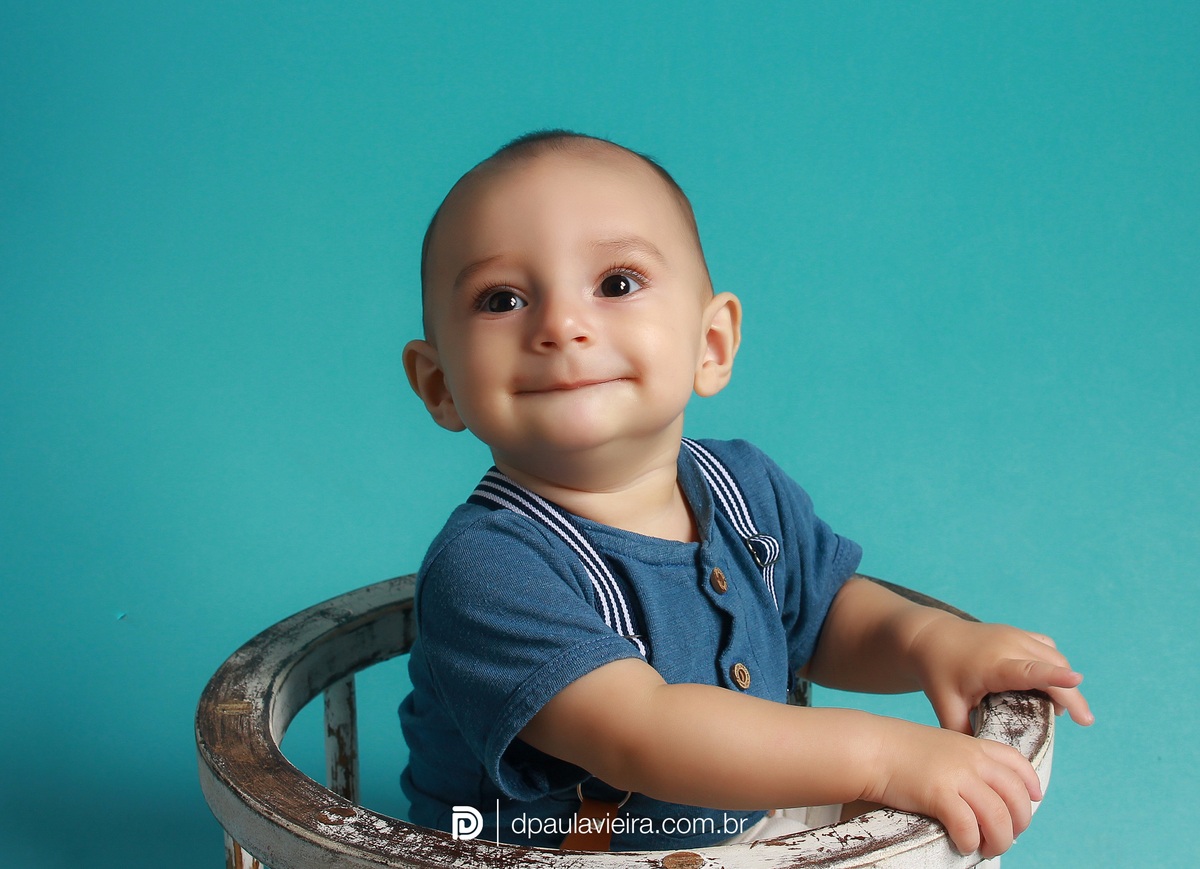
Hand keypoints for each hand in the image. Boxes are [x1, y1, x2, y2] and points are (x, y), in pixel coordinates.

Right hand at [867, 716, 1042, 857]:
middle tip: (1008, 836)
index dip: (1031, 785)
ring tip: (989, 848)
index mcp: (974, 745)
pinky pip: (968, 827)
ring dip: (1000, 840)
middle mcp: (972, 759)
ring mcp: (957, 776)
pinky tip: (963, 844)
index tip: (1034, 800)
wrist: (871, 748)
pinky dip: (970, 841)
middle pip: (1016, 797)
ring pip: (998, 817)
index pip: (1018, 764)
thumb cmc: (900, 750)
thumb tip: (983, 791)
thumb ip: (966, 761)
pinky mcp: (939, 794)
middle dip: (1019, 823)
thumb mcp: (942, 744)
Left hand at [908, 613, 1093, 733]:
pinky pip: (1046, 648)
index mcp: (992, 665)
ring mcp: (1014, 634)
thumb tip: (985, 763)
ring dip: (1063, 681)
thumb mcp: (946, 706)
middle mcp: (1008, 645)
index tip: (1077, 681)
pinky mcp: (1017, 632)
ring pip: (1054, 657)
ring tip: (1057, 711)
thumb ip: (964, 734)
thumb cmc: (937, 673)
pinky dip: (1054, 666)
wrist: (929, 636)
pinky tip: (1046, 687)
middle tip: (1084, 721)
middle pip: (1052, 667)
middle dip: (1072, 695)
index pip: (1029, 671)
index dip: (1055, 677)